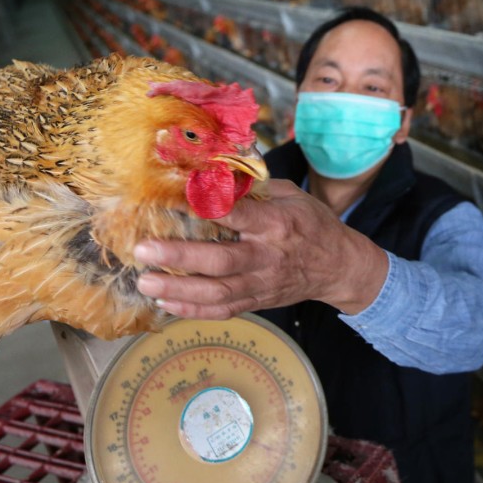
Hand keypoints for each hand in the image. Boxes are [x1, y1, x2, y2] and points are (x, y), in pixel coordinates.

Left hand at [135, 179, 388, 319]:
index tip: (173, 199)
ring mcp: (261, 284)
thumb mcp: (291, 195)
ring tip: (146, 282)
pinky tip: (166, 303)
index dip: (205, 208)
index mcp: (276, 224)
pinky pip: (222, 311)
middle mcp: (267, 257)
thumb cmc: (312, 224)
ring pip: (217, 293)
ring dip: (178, 289)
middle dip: (178, 256)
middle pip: (219, 261)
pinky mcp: (258, 302)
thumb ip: (253, 187)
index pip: (238, 215)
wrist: (339, 267)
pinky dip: (192, 310)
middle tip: (143, 250)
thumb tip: (211, 171)